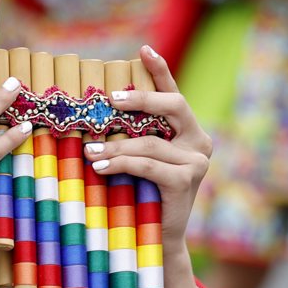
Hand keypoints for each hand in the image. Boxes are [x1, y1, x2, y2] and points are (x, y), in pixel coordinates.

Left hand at [82, 46, 212, 250]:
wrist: (156, 238)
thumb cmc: (141, 194)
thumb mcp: (136, 159)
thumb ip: (130, 136)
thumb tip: (96, 113)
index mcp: (188, 131)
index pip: (173, 94)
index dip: (160, 70)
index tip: (143, 49)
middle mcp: (199, 141)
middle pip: (172, 106)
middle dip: (140, 99)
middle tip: (108, 100)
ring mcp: (197, 161)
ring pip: (149, 142)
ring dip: (114, 146)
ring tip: (88, 151)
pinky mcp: (187, 180)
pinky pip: (148, 165)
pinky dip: (120, 164)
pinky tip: (99, 167)